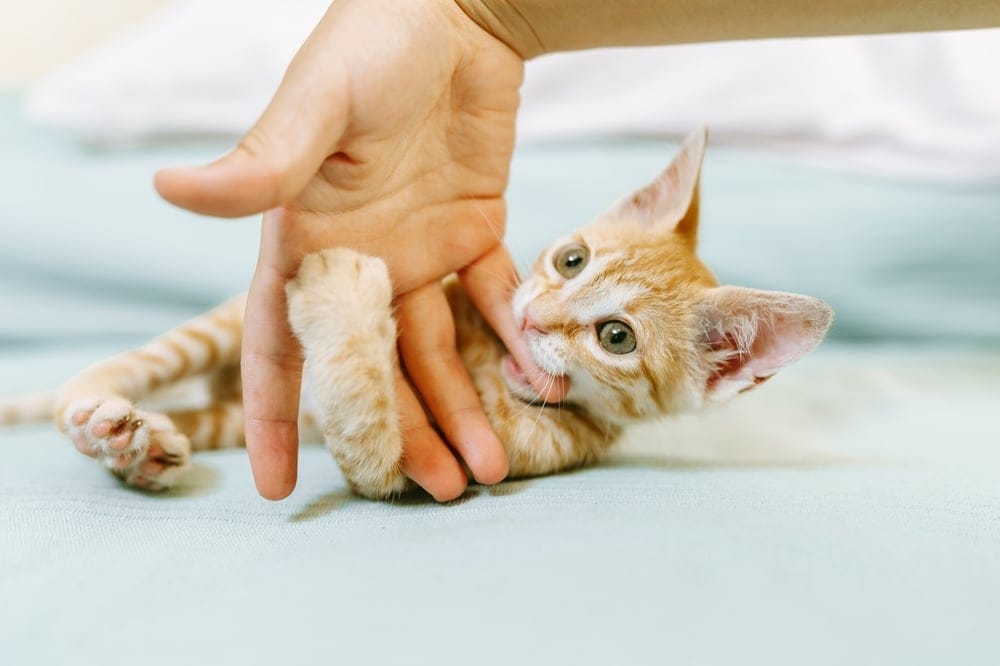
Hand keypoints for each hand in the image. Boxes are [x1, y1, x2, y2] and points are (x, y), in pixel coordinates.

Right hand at [154, 0, 565, 500]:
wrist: (462, 10)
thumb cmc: (374, 43)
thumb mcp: (315, 103)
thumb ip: (262, 162)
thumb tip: (168, 189)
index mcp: (307, 240)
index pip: (279, 342)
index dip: (278, 413)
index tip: (278, 486)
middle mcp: (361, 259)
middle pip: (373, 366)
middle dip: (399, 432)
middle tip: (432, 492)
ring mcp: (420, 252)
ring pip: (436, 350)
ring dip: (462, 408)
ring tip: (487, 470)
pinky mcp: (477, 232)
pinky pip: (495, 301)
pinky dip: (513, 341)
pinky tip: (537, 384)